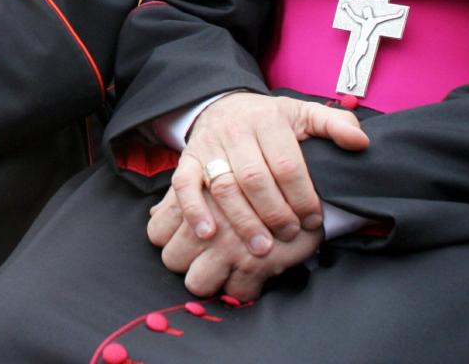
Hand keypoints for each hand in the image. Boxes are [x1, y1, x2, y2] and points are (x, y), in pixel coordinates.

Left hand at [150, 192, 320, 299]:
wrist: (312, 176)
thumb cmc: (262, 176)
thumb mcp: (219, 174)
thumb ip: (186, 194)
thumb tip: (156, 214)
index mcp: (192, 197)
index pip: (156, 232)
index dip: (167, 240)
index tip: (185, 241)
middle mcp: (205, 222)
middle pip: (172, 260)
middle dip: (186, 263)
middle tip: (205, 257)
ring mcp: (228, 245)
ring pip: (197, 283)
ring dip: (211, 281)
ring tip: (226, 269)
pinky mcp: (254, 263)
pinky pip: (236, 294)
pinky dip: (244, 290)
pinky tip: (253, 275)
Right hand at [174, 93, 366, 256]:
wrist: (224, 106)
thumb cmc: (271, 120)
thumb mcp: (304, 114)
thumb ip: (335, 125)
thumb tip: (360, 143)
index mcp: (268, 119)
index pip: (286, 164)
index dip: (302, 196)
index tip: (313, 220)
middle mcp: (236, 131)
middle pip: (254, 179)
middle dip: (275, 213)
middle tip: (290, 235)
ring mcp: (209, 146)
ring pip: (224, 187)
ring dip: (243, 221)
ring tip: (262, 248)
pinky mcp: (188, 159)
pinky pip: (185, 185)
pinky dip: (195, 210)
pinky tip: (209, 233)